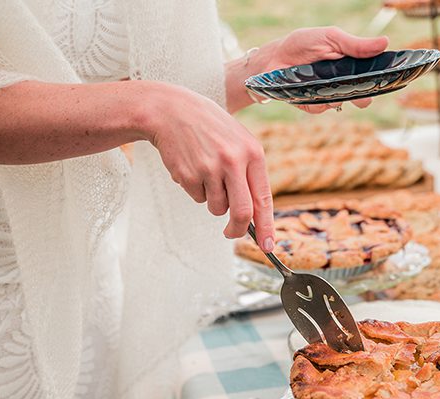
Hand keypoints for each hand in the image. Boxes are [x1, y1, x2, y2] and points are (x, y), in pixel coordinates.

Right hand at [139, 82, 275, 249]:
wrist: (171, 110)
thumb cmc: (209, 127)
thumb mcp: (237, 141)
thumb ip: (249, 173)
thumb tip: (255, 214)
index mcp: (252, 152)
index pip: (263, 198)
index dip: (267, 226)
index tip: (268, 246)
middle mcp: (233, 161)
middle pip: (241, 212)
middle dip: (238, 230)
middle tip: (232, 234)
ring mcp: (209, 169)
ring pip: (217, 207)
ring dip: (213, 200)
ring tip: (206, 173)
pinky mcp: (188, 175)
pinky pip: (198, 197)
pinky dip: (196, 189)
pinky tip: (192, 166)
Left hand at [257, 27, 388, 113]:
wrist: (272, 59)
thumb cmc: (302, 44)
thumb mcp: (329, 38)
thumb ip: (354, 44)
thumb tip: (385, 42)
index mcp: (351, 63)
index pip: (373, 73)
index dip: (382, 78)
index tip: (389, 79)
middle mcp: (342, 82)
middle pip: (362, 96)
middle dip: (364, 97)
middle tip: (362, 96)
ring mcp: (328, 94)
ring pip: (341, 102)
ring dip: (336, 96)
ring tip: (325, 84)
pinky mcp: (313, 104)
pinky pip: (321, 108)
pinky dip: (316, 100)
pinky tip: (308, 90)